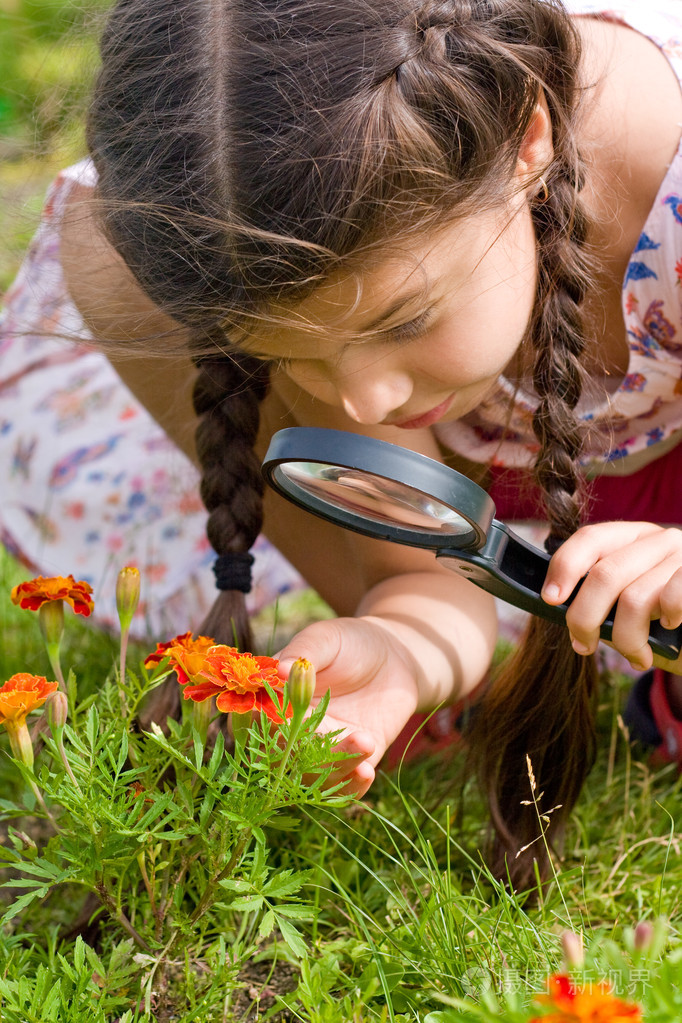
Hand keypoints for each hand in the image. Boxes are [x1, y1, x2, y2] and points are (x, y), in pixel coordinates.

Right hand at [277, 616, 422, 796]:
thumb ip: (304, 651)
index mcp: (275, 699)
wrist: (395, 655)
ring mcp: (321, 749)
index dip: (262, 724)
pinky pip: (344, 786)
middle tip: (327, 734)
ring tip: (364, 741)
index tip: (283, 717)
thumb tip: (279, 669)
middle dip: (302, 754)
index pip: (255, 720)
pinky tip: (366, 771)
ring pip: (311, 777)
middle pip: (281, 756)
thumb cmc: (352, 642)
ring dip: (334, 768)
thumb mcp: (327, 638)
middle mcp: (292, 730)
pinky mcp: (352, 761)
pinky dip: (351, 787)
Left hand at [541, 521, 681, 672]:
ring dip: (626, 638)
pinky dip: (663, 622)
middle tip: (583, 645)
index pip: (590, 539)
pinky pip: (671, 600)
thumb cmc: (662, 622)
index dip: (565, 567)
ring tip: (634, 655)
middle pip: (605, 574)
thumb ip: (598, 597)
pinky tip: (668, 629)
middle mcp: (659, 540)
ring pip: (635, 599)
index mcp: (632, 538)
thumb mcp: (625, 602)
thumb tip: (557, 603)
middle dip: (584, 617)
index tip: (550, 598)